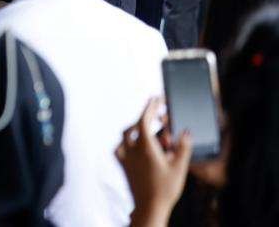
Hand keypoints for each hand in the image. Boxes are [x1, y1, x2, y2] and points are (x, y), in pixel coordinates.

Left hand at [115, 98, 191, 226]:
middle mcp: (131, 148)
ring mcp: (124, 157)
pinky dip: (126, 143)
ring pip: (126, 135)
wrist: (148, 207)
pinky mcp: (122, 165)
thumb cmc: (164, 189)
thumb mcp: (179, 167)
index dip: (150, 106)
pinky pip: (120, 148)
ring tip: (150, 131)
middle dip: (147, 118)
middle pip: (136, 126)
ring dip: (137, 129)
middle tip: (159, 115)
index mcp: (145, 146)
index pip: (145, 119)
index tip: (156, 98)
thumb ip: (183, 147)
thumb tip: (185, 132)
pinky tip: (133, 146)